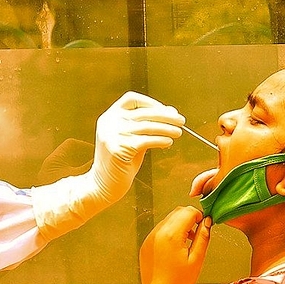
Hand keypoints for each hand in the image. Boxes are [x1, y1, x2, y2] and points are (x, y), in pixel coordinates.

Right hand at [31, 91, 183, 240]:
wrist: (103, 184)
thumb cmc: (121, 161)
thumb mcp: (132, 138)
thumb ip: (146, 126)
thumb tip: (171, 112)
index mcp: (110, 116)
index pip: (131, 99)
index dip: (151, 103)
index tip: (167, 110)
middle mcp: (109, 122)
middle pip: (143, 113)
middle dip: (165, 116)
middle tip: (181, 121)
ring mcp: (112, 135)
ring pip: (146, 126)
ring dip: (166, 128)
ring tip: (178, 132)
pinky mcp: (117, 148)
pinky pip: (145, 141)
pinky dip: (160, 140)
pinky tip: (168, 143)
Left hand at [139, 206, 211, 283]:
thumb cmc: (178, 282)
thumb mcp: (196, 259)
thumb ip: (203, 237)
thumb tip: (206, 222)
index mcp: (171, 235)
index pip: (187, 212)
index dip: (198, 216)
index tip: (204, 224)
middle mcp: (158, 233)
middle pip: (177, 212)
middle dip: (189, 218)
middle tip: (197, 233)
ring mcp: (150, 237)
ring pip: (168, 220)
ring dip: (180, 225)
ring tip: (187, 242)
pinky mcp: (146, 243)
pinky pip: (160, 230)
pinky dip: (170, 233)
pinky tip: (176, 248)